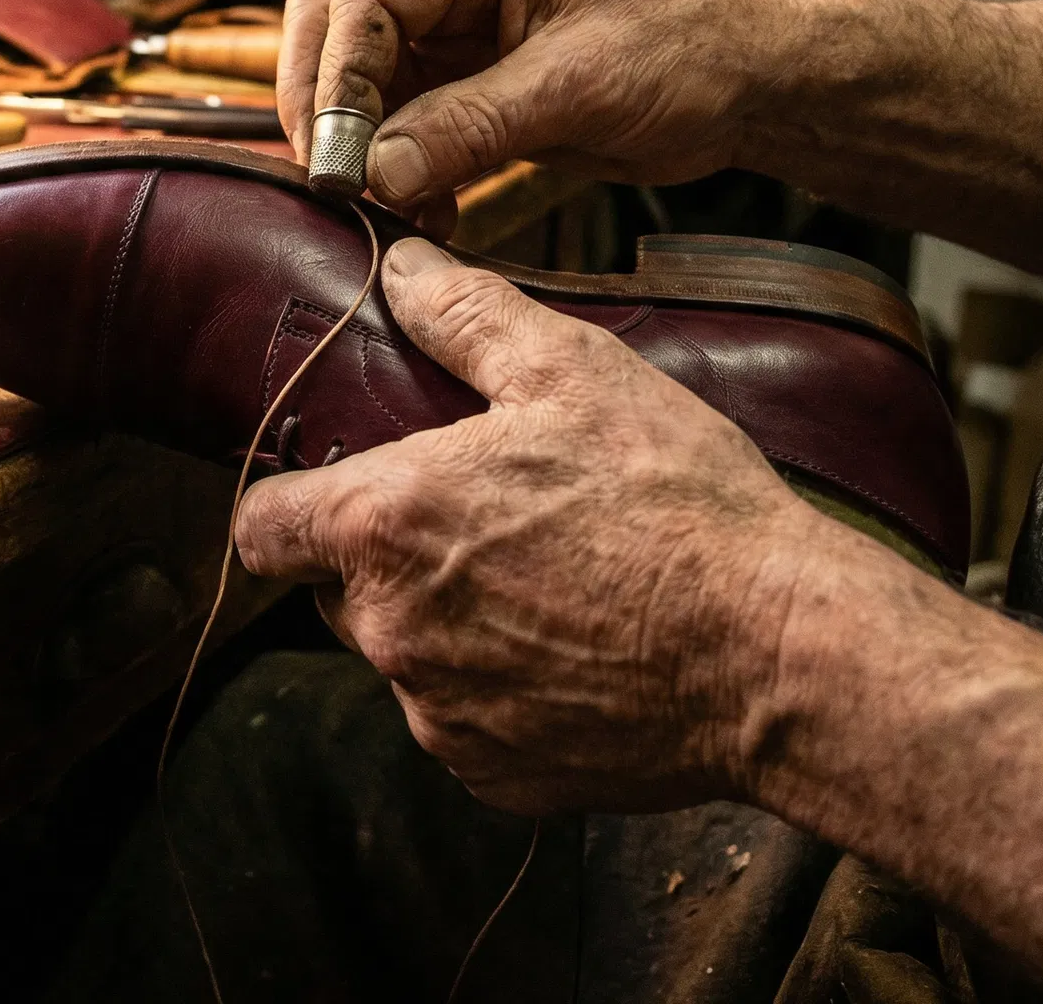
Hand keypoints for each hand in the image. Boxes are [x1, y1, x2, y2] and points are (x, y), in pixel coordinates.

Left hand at [233, 240, 828, 813]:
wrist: (781, 654)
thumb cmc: (675, 502)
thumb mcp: (571, 370)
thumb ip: (464, 313)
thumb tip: (400, 267)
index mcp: (384, 527)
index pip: (261, 525)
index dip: (286, 500)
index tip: (331, 484)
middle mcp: (389, 632)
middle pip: (334, 588)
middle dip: (382, 554)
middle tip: (473, 516)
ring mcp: (440, 714)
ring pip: (402, 654)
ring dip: (442, 620)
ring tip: (538, 578)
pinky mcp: (496, 776)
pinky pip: (461, 719)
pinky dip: (495, 687)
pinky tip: (571, 645)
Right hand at [277, 0, 794, 216]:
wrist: (756, 79)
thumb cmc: (690, 50)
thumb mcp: (578, 87)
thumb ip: (469, 125)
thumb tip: (376, 172)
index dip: (337, 78)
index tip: (337, 158)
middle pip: (336, 23)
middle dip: (324, 103)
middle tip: (329, 179)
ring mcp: (455, 26)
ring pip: (359, 76)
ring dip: (360, 144)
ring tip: (381, 206)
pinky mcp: (467, 79)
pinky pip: (401, 119)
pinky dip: (398, 167)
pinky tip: (424, 210)